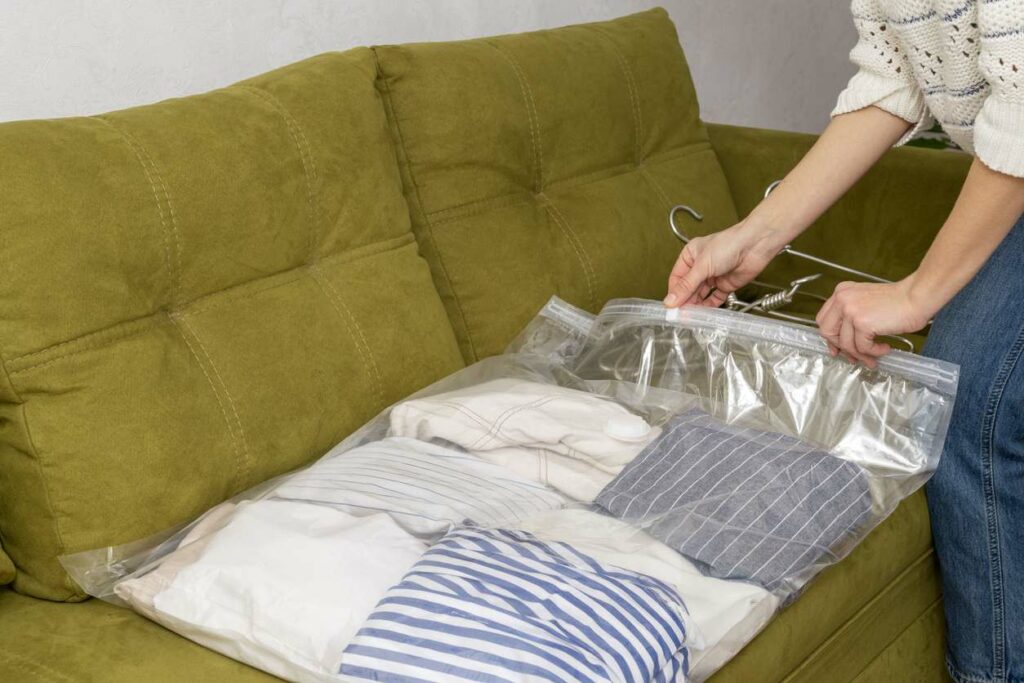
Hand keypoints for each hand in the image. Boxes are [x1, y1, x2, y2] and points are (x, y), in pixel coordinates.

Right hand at [664, 219, 785, 307]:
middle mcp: (700, 266)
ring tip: (691, 315)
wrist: (755, 246)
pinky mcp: (725, 284)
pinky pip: (714, 298)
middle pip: (688, 288)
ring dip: (696, 305)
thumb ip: (686, 286)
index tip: (671, 306)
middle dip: (685, 300)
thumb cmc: (730, 244)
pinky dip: (710, 306)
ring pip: (700, 294)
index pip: (677, 278)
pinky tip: (705, 312)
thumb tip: (671, 299)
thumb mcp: (702, 266)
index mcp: (690, 256)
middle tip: (681, 314)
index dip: (674, 293)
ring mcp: (713, 276)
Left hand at [815, 277, 934, 367]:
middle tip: (855, 357)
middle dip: (841, 347)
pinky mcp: (862, 323)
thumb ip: (851, 317)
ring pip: (846, 343)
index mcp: (842, 292)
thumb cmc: (898, 300)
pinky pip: (862, 347)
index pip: (824, 319)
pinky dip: (873, 352)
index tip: (837, 348)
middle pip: (827, 331)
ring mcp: (850, 311)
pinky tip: (885, 348)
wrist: (917, 296)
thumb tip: (841, 344)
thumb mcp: (866, 302)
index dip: (830, 337)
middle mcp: (842, 299)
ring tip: (874, 358)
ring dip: (861, 354)